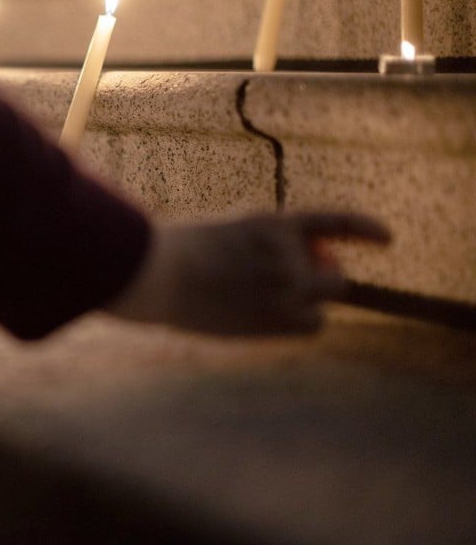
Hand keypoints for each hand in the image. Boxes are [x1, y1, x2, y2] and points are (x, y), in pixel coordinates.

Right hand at [106, 212, 390, 335]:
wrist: (157, 273)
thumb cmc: (177, 256)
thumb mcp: (225, 233)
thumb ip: (264, 246)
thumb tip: (301, 278)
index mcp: (271, 222)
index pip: (333, 221)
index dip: (365, 229)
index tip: (387, 238)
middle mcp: (287, 252)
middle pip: (332, 273)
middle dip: (321, 279)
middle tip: (293, 287)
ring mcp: (284, 283)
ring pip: (322, 300)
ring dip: (304, 303)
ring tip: (261, 305)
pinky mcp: (276, 314)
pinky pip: (312, 324)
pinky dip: (300, 323)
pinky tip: (270, 320)